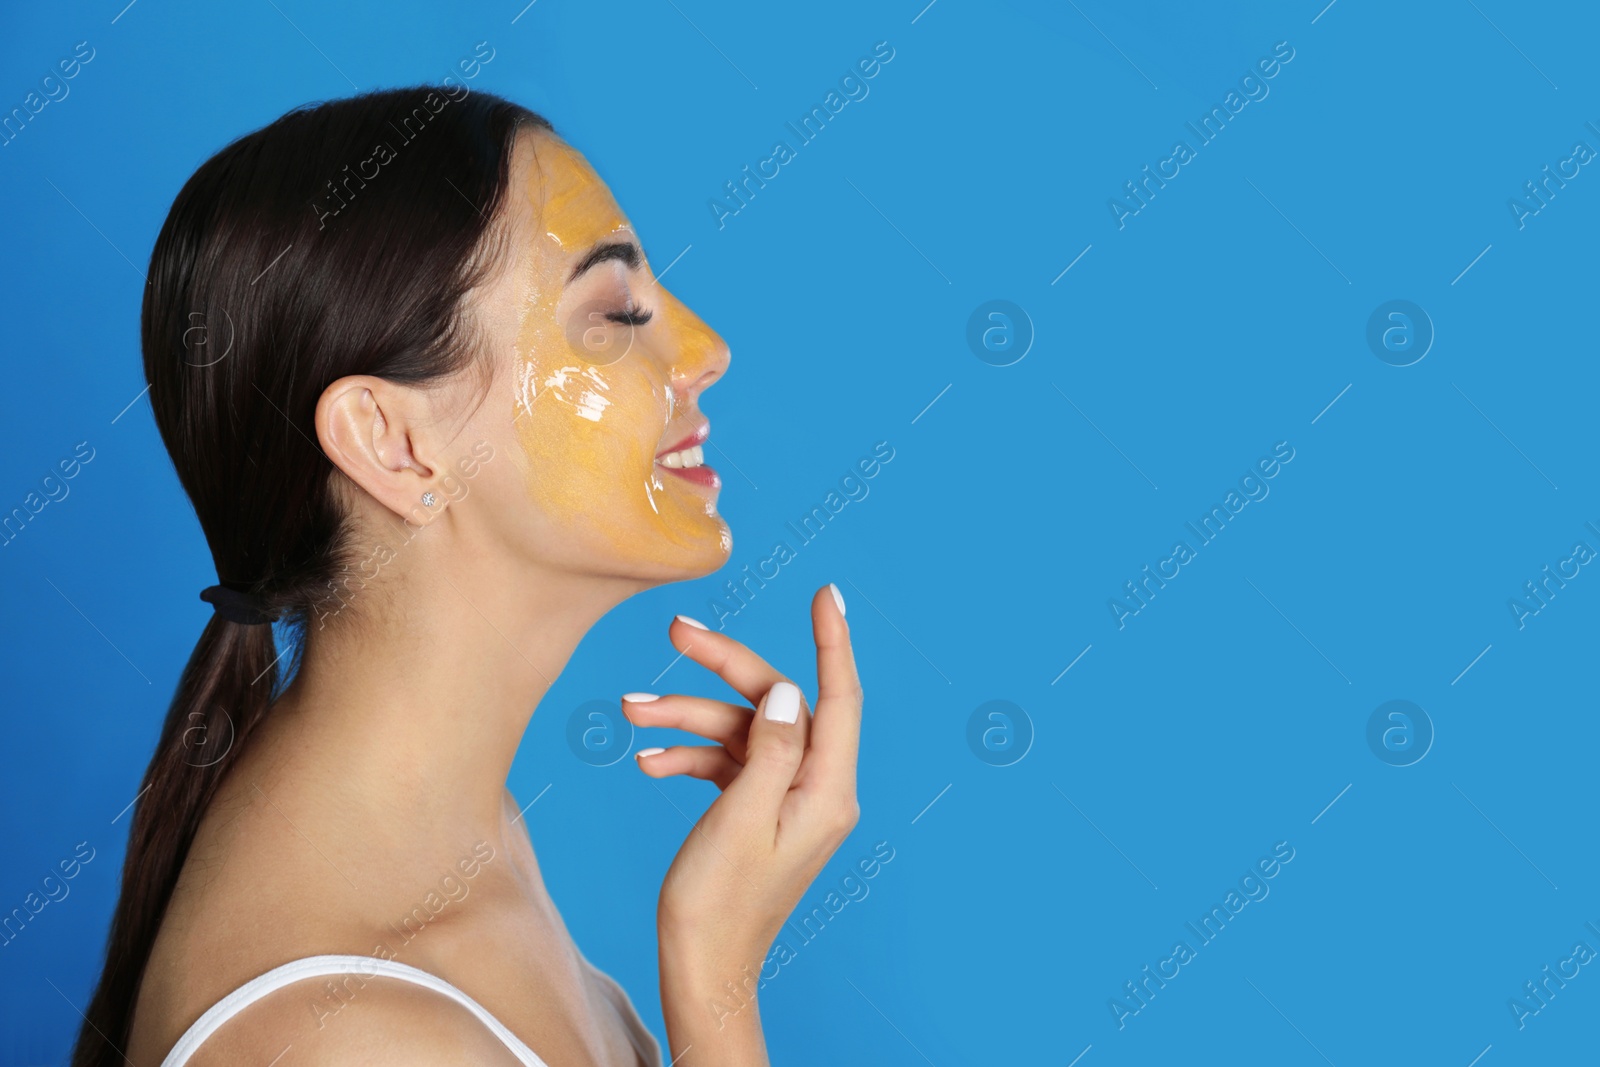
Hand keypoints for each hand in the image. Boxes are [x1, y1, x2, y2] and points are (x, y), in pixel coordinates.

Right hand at [623, 585, 861, 1062]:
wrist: (702, 968)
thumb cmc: (719, 905)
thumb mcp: (741, 818)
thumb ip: (771, 750)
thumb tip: (791, 690)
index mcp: (827, 791)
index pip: (837, 697)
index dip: (832, 641)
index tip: (826, 593)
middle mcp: (814, 789)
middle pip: (775, 704)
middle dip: (723, 669)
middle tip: (676, 632)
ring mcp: (783, 799)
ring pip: (740, 731)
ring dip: (687, 718)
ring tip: (632, 711)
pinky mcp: (754, 808)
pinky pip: (726, 762)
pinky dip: (688, 755)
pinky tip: (648, 759)